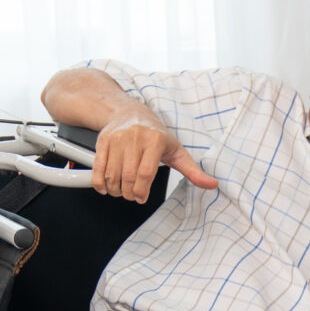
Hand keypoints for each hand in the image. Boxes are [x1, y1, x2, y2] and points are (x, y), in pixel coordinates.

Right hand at [92, 112, 217, 202]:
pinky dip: (100, 183)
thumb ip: (193, 171)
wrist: (130, 112)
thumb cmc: (156, 135)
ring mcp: (117, 139)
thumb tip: (212, 184)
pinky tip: (106, 187)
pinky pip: (98, 167)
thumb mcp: (177, 151)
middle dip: (129, 193)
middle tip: (132, 196)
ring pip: (112, 174)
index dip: (142, 190)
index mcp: (155, 140)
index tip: (142, 198)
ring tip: (122, 191)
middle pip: (128, 176)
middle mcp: (135, 138)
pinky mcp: (103, 141)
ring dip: (115, 190)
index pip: (145, 172)